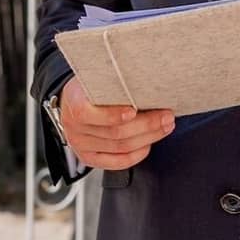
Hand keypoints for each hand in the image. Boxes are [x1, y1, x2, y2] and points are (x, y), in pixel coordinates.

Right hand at [56, 75, 174, 170]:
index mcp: (73, 103)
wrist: (73, 103)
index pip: (88, 113)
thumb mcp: (94, 78)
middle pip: (114, 132)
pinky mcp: (91, 159)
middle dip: (146, 124)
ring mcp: (82, 146)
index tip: (134, 110)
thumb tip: (143, 78)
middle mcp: (74, 128)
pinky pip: (118, 162)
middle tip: (166, 115)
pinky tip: (149, 143)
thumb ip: (113, 81)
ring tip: (165, 126)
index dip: (112, 114)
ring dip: (148, 137)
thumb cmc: (89, 88)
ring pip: (120, 147)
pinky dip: (137, 154)